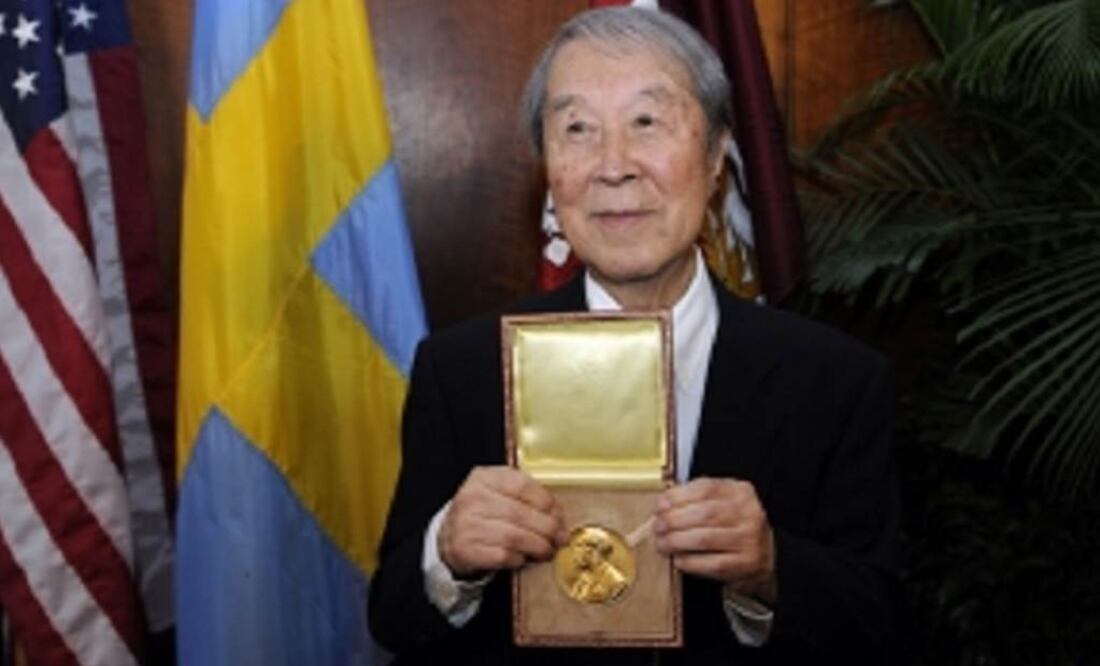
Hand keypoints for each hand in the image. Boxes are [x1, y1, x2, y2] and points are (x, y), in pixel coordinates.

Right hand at [438, 466, 566, 577]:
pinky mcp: (464, 549)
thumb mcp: (497, 494)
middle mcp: (472, 498)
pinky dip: (518, 558)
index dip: (547, 502)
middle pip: (520, 513)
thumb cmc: (481, 515)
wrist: (448, 538)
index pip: (522, 485)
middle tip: (559, 538)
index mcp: (483, 478)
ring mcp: (465, 524)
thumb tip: (558, 515)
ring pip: (514, 536)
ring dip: (537, 546)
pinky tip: (523, 557)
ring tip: (546, 550)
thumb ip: (525, 497)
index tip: (559, 515)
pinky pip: (502, 555)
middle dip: (547, 528)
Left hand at [653, 478, 775, 603]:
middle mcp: (748, 513)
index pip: (705, 488)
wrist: (766, 551)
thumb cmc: (734, 524)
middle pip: (704, 514)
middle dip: (673, 520)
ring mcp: (749, 539)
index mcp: (740, 491)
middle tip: (657, 527)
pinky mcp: (745, 563)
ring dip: (677, 542)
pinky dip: (690, 561)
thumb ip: (695, 498)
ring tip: (663, 544)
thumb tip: (663, 503)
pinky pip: (712, 563)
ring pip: (705, 538)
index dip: (678, 496)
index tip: (660, 505)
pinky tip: (679, 559)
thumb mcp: (721, 501)